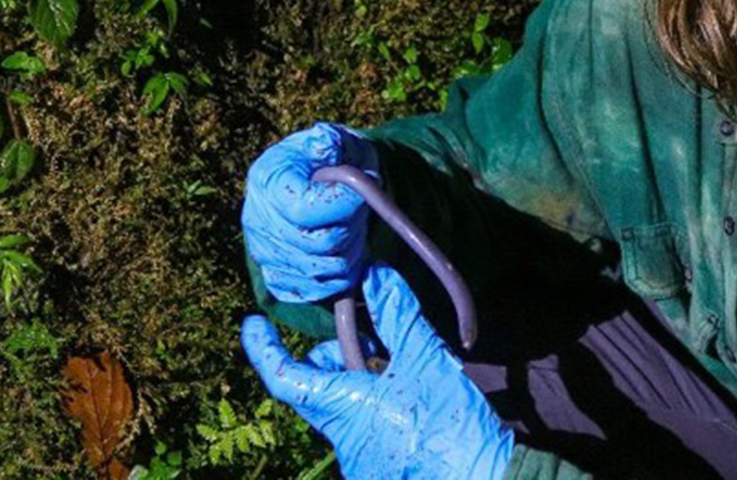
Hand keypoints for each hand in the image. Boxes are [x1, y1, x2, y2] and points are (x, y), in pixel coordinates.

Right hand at [242, 122, 380, 301]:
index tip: (361, 193)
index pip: (305, 210)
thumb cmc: (332, 160)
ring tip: (352, 231)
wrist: (323, 183)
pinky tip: (344, 255)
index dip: (342, 206)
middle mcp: (257, 219)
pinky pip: (311, 291)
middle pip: (316, 245)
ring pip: (319, 272)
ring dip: (348, 254)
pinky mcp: (276, 276)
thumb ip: (329, 141)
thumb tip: (323, 143)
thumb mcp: (334, 140)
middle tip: (359, 214)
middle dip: (349, 231)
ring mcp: (264, 252)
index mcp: (268, 180)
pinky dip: (336, 279)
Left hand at [242, 263, 514, 479]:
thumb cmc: (451, 423)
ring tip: (406, 367)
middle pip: (323, 386)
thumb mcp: (427, 359)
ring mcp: (359, 457)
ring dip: (366, 379)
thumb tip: (376, 276)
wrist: (482, 477)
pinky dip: (380, 401)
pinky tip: (414, 395)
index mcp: (345, 410)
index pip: (286, 378)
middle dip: (342, 356)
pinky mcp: (378, 464)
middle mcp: (343, 439)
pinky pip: (366, 424)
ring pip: (347, 404)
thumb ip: (397, 316)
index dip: (264, 349)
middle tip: (375, 338)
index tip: (253, 324)